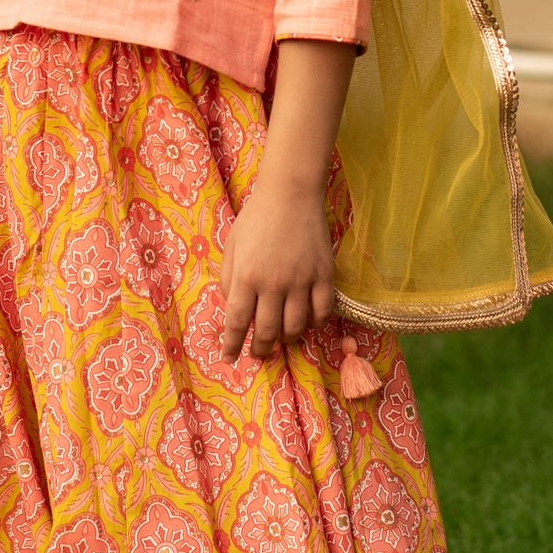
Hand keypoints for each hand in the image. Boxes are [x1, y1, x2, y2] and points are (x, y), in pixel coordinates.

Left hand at [221, 170, 335, 360]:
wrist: (291, 193)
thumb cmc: (256, 217)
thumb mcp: (231, 245)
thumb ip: (228, 278)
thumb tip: (232, 306)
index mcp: (246, 276)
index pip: (236, 321)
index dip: (232, 344)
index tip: (230, 358)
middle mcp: (273, 283)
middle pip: (267, 331)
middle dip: (261, 349)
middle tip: (259, 353)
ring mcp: (301, 281)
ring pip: (295, 327)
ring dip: (287, 340)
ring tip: (282, 339)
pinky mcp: (323, 275)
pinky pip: (322, 312)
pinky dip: (315, 325)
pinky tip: (307, 323)